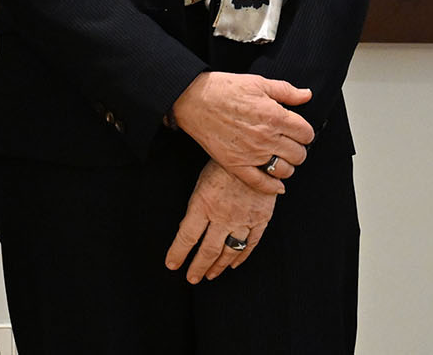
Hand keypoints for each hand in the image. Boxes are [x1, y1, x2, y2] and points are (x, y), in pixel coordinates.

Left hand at [165, 160, 277, 282]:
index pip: (186, 236)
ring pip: (229, 251)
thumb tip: (186, 228)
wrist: (255, 152)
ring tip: (211, 275)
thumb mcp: (202, 182)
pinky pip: (250, 244)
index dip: (178, 253)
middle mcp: (222, 216)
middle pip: (208, 250)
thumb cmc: (223, 163)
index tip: (172, 265)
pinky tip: (233, 264)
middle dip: (198, 267)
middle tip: (192, 278)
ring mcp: (243, 219)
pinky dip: (241, 257)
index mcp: (203, 204)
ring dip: (218, 266)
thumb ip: (196, 207)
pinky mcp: (260, 219)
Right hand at [170, 72, 312, 188]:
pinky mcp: (236, 165)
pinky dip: (272, 187)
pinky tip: (277, 184)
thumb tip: (307, 95)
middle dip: (298, 149)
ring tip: (279, 157)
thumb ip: (286, 91)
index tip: (298, 130)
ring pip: (284, 170)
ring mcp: (251, 154)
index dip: (305, 132)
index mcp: (275, 116)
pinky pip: (261, 184)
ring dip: (286, 166)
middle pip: (299, 154)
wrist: (193, 99)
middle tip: (288, 143)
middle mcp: (266, 138)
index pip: (306, 134)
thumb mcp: (258, 82)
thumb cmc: (225, 88)